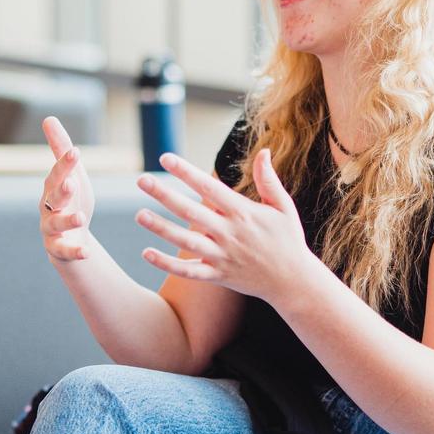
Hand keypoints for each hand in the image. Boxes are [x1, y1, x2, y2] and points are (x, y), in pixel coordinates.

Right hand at [40, 116, 96, 262]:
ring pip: (56, 224)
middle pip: (53, 197)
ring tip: (81, 218)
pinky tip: (86, 252)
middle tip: (72, 183)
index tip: (76, 152)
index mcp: (53, 187)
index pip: (58, 173)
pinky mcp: (58, 249)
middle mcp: (48, 207)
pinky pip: (64, 251)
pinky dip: (74, 251)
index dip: (65, 163)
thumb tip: (48, 118)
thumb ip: (60, 149)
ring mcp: (51, 228)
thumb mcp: (72, 174)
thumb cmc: (71, 200)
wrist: (70, 237)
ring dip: (68, 220)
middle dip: (62, 191)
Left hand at [134, 148, 314, 302]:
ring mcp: (221, 256)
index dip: (186, 172)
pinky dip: (167, 264)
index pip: (209, 187)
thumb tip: (263, 151)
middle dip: (164, 195)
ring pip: (185, 242)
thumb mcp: (283, 207)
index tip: (166, 158)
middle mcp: (229, 233)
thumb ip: (269, 180)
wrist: (293, 282)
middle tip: (141, 180)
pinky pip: (188, 271)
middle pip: (190, 212)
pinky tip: (146, 253)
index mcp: (243, 213)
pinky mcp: (217, 276)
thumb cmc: (288, 240)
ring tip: (139, 214)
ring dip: (160, 228)